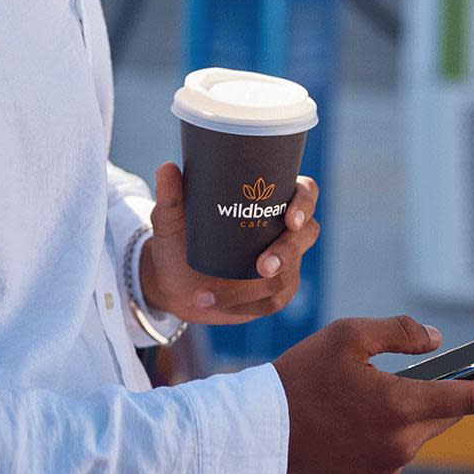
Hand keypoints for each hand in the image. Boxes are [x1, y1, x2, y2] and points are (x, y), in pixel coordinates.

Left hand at [140, 162, 319, 324]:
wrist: (172, 282)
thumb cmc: (178, 240)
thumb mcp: (171, 219)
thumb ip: (170, 197)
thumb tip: (167, 168)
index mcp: (268, 200)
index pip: (304, 192)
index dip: (305, 204)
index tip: (290, 219)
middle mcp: (282, 230)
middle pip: (307, 235)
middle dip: (287, 252)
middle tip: (261, 266)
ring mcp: (283, 262)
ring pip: (288, 275)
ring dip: (252, 289)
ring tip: (211, 293)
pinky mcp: (274, 293)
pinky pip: (274, 301)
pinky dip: (244, 305)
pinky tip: (216, 302)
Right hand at [273, 314, 473, 473]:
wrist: (262, 426)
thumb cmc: (302, 375)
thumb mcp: (348, 334)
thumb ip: (400, 332)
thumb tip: (437, 340)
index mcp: (399, 405)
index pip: (468, 399)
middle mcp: (400, 443)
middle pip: (446, 416)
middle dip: (448, 392)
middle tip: (437, 370)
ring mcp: (387, 467)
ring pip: (422, 434)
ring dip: (417, 412)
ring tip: (386, 390)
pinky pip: (399, 453)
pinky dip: (395, 433)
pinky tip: (367, 417)